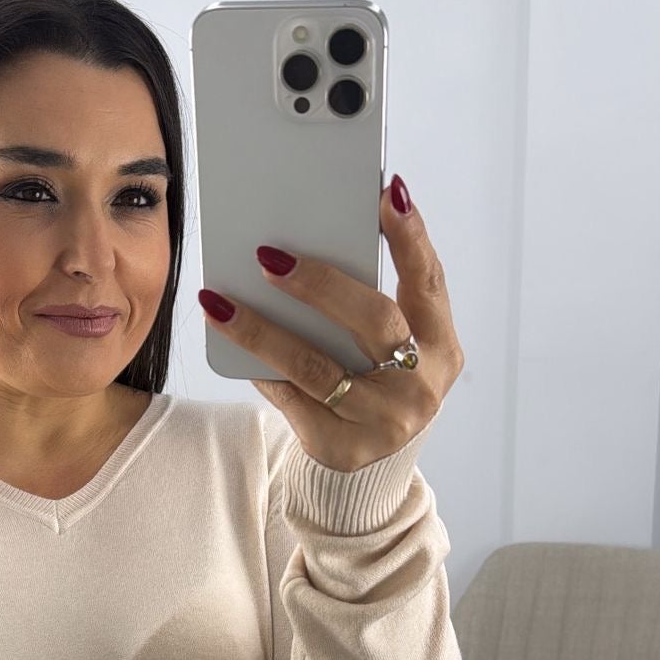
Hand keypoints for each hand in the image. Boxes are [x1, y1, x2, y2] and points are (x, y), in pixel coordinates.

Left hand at [198, 177, 463, 472]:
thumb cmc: (376, 381)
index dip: (411, 238)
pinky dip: (258, 367)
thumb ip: (369, 301)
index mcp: (440, 346)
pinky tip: (227, 340)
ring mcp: (383, 421)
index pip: (428, 282)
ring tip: (219, 301)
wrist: (372, 465)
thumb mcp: (390, 344)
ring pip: (315, 367)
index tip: (390, 193)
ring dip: (262, 331)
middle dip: (320, 285)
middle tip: (269, 257)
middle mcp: (420, 385)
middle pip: (373, 321)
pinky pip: (291, 398)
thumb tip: (305, 241)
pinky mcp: (341, 447)